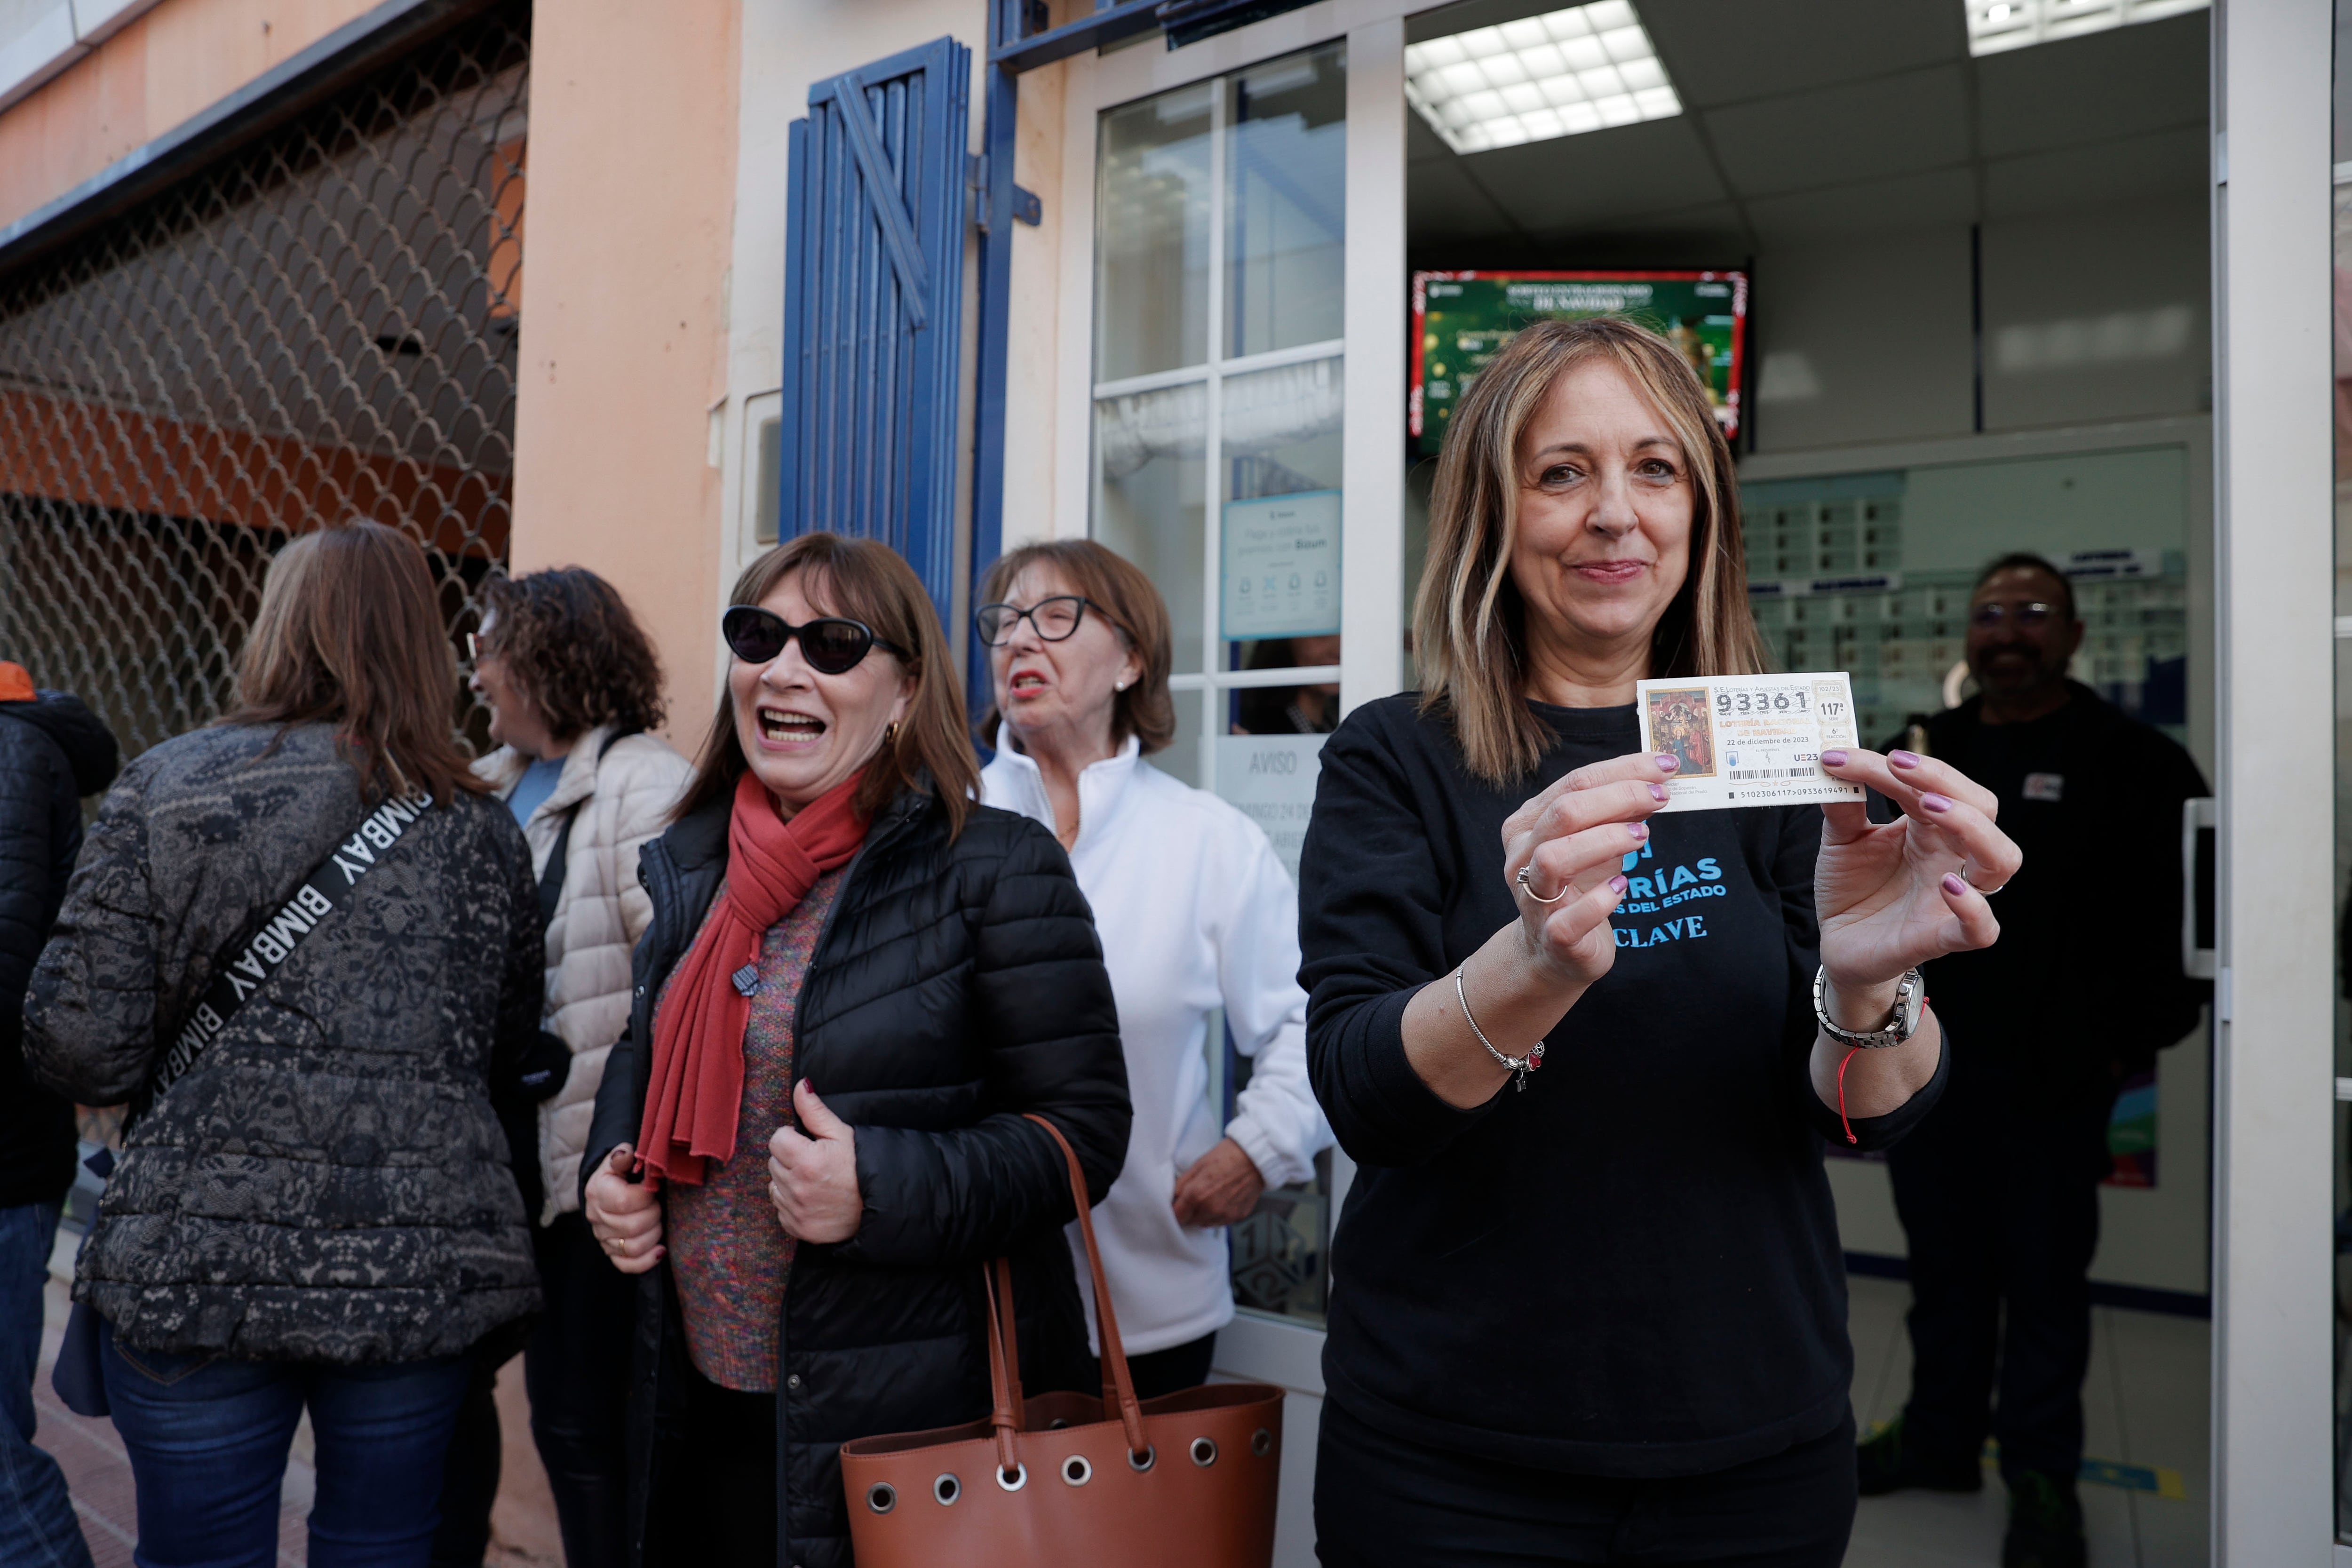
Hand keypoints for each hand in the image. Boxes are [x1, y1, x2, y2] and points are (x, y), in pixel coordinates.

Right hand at [585, 1144, 663, 1274]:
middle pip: (633, 1227)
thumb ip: (622, 1155)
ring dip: (654, 1235)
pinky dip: (647, 1260)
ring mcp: (603, 1239)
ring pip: (633, 1247)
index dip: (646, 1196)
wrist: (605, 1192)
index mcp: (598, 1192)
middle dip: (654, 1215)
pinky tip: (660, 1250)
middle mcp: (597, 1218)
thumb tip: (625, 1153)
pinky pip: (628, 1266)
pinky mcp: (612, 1253)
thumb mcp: (618, 1160)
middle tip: (658, 1205)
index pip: (624, 1202)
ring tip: (658, 1222)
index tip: (653, 1189)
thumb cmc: (619, 1174)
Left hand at [768, 1080, 863, 1243]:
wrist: (879, 1206)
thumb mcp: (842, 1134)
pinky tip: (812, 1199)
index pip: (776, 1139)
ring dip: (788, 1181)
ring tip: (814, 1181)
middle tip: (815, 1162)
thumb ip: (815, 1111)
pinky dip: (791, 1203)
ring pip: (774, 1185)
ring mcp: (795, 1210)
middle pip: (774, 1161)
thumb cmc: (862, 1167)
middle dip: (790, 1158)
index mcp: (806, 1160)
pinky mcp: (796, 1227)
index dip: (792, 1138)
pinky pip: (780, 1208)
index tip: (809, 1144)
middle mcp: (796, 1187)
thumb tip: (800, 1085)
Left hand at [1171, 1137, 1265, 1227]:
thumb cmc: (1226, 1156)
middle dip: (1188, 1212)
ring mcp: (1225, 1215)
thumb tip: (1172, 1197)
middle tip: (1193, 1197)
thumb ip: (1181, 1184)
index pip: (1177, 1216)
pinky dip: (1216, 1214)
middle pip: (1190, 1221)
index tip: (1176, 1204)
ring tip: (1209, 1196)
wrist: (1254, 1158)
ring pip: (1204, 1223)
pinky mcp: (1237, 1216)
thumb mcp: (1197, 1165)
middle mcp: (1210, 1209)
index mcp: (1197, 1195)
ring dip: (1202, 1215)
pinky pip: (1220, 1221)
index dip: (1175, 1209)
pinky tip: (1221, 1199)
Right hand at [1498, 751, 1675, 989]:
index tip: (1665, 766)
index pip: (1573, 782)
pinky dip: (1602, 899)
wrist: (1554, 951)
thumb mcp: (1597, 841)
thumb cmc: (1577, 887)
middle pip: (1564, 812)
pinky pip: (1570, 918)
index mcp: (1527, 824)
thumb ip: (1618, 811)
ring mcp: (1533, 897)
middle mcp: (1522, 857)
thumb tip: (1656, 779)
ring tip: (1643, 836)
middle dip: (1619, 797)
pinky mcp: (1553, 936)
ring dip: (1605, 840)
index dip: (1623, 770)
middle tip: (1660, 796)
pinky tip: (1623, 886)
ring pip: (1555, 858)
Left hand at [1815, 747, 2022, 1003]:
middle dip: (1945, 779)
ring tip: (1930, 808)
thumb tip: (1831, 761)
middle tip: (1897, 765)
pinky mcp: (1942, 937)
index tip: (1841, 756)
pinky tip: (1948, 885)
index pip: (1933, 784)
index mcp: (1931, 828)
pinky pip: (1982, 927)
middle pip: (1981, 807)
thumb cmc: (1852, 888)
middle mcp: (1952, 856)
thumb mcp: (1841, 841)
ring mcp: (1954, 896)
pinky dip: (1973, 906)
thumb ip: (1842, 806)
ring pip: (2001, 859)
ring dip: (1972, 826)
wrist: (1839, 944)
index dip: (1896, 765)